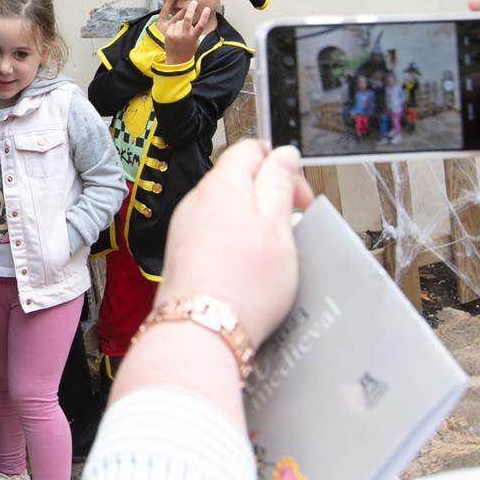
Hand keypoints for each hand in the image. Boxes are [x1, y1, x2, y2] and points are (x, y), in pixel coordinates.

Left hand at [154, 142, 311, 342]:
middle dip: (269, 195)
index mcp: (222, 184)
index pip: (251, 149)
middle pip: (238, 179)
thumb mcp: (277, 227)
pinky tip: (247, 268)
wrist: (200, 331)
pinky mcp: (182, 253)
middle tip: (290, 225)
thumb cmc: (242, 286)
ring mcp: (185, 226)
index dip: (281, 165)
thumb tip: (283, 155)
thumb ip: (279, 184)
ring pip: (226, 209)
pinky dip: (233, 242)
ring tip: (271, 252)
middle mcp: (197, 200)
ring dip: (252, 221)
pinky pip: (213, 234)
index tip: (298, 194)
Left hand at [161, 0, 211, 64]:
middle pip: (187, 19)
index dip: (204, 16)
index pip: (201, 25)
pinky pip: (173, 25)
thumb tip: (195, 20)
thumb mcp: (195, 41)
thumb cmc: (188, 49)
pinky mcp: (169, 34)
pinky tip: (175, 34)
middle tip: (194, 2)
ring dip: (181, 23)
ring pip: (179, 21)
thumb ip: (194, 31)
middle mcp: (185, 35)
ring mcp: (176, 34)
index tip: (207, 8)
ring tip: (181, 33)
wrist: (176, 60)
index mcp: (194, 37)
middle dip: (191, 9)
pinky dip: (175, 27)